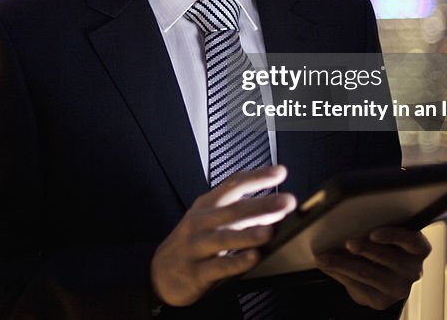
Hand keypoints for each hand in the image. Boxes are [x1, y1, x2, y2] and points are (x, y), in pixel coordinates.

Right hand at [150, 165, 295, 306]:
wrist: (160, 273)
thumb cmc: (192, 243)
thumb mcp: (212, 221)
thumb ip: (243, 214)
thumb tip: (276, 209)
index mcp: (207, 205)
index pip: (233, 185)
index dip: (257, 177)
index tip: (280, 172)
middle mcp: (201, 222)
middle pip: (233, 209)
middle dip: (261, 204)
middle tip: (286, 201)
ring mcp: (197, 246)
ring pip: (224, 237)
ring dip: (248, 233)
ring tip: (269, 230)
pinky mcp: (197, 271)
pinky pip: (219, 266)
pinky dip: (236, 262)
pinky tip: (252, 258)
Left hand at [315, 226, 430, 310]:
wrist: (381, 278)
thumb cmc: (382, 247)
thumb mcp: (384, 236)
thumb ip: (371, 227)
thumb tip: (342, 221)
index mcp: (417, 248)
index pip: (412, 241)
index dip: (393, 236)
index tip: (373, 233)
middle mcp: (412, 270)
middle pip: (385, 257)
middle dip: (363, 248)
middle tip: (346, 242)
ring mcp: (398, 288)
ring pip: (366, 273)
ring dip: (341, 263)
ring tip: (323, 257)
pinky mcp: (381, 301)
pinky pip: (356, 286)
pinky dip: (337, 273)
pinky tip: (325, 265)